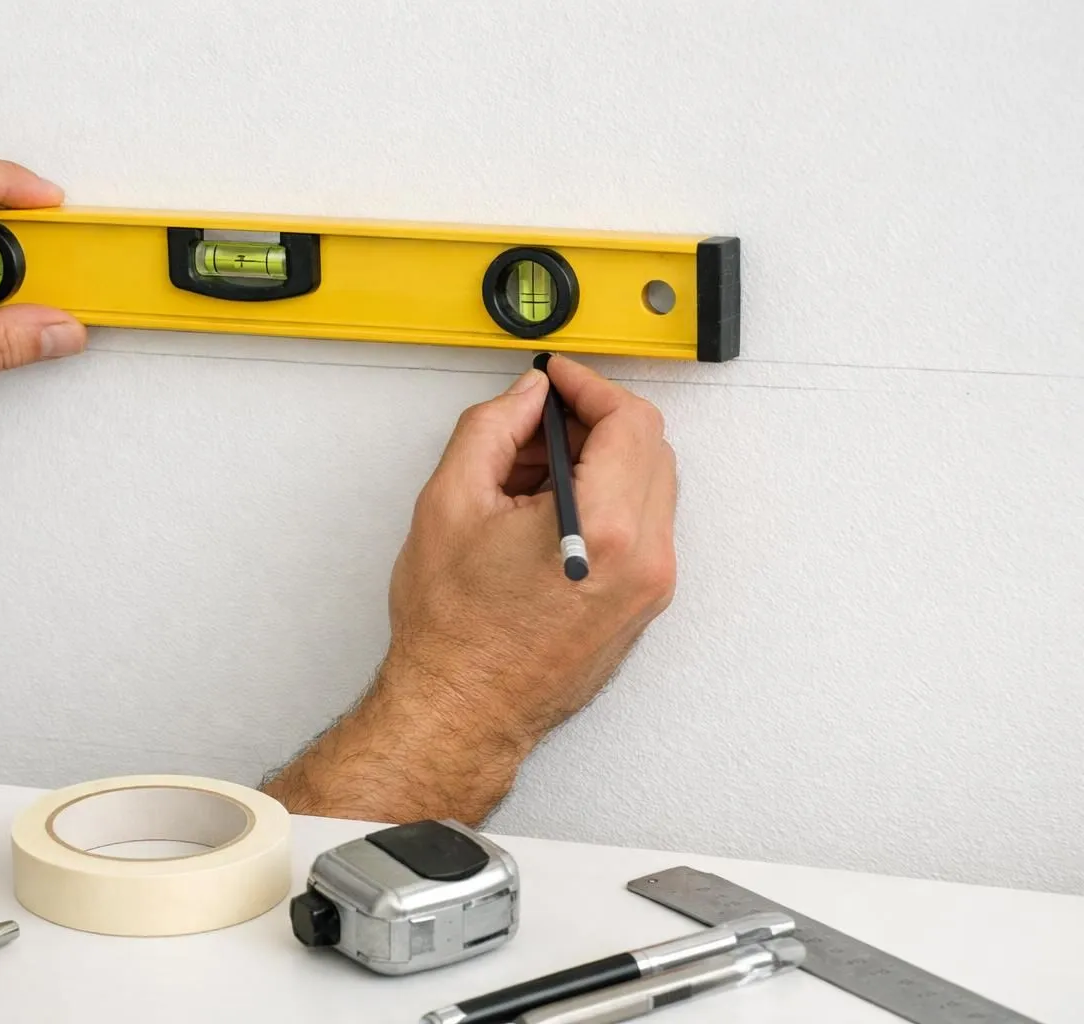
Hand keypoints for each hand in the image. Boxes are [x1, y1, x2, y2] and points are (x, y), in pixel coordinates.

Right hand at [263, 356, 676, 824]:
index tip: (557, 380)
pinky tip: (547, 510)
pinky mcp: (642, 604)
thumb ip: (492, 428)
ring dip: (600, 459)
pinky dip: (605, 498)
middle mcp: (644, 559)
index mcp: (605, 529)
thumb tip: (525, 398)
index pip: (629, 420)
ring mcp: (650, 586)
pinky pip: (641, 524)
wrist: (463, 708)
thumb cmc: (454, 632)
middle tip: (537, 423)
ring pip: (648, 484)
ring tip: (530, 475)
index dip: (589, 385)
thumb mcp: (450, 503)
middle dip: (593, 420)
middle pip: (650, 447)